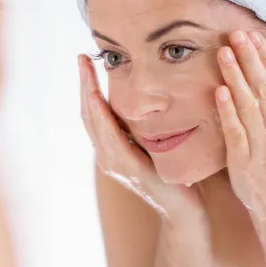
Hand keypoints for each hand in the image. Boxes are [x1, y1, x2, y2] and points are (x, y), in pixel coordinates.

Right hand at [78, 54, 205, 219]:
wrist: (183, 208)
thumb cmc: (170, 174)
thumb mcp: (152, 145)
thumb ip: (141, 127)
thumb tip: (141, 99)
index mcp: (111, 149)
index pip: (93, 113)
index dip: (87, 87)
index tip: (86, 61)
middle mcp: (108, 157)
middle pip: (88, 115)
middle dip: (85, 85)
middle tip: (82, 58)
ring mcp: (117, 165)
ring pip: (96, 125)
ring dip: (89, 96)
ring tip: (87, 72)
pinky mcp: (132, 170)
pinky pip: (113, 141)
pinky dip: (103, 120)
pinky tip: (100, 101)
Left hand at [214, 30, 265, 223]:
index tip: (254, 36)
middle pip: (265, 89)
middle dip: (250, 59)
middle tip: (236, 34)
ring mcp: (265, 148)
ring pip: (249, 106)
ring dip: (236, 77)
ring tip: (223, 53)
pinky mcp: (244, 161)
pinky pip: (235, 131)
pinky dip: (227, 110)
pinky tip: (219, 90)